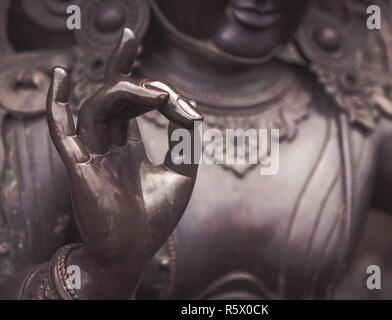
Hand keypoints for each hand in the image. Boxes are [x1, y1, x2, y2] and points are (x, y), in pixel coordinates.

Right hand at [46, 28, 202, 297]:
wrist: (133, 254)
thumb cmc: (155, 218)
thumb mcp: (184, 172)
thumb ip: (187, 137)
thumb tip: (188, 103)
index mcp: (126, 147)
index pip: (131, 106)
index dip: (155, 92)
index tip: (181, 102)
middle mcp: (106, 145)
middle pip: (110, 96)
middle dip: (123, 66)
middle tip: (133, 34)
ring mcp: (91, 155)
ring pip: (97, 108)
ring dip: (123, 92)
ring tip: (153, 91)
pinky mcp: (80, 169)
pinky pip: (62, 132)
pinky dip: (58, 105)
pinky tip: (62, 77)